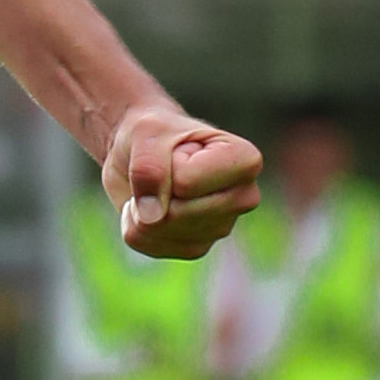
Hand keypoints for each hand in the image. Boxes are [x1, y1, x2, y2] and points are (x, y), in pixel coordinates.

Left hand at [98, 108, 260, 258]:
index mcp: (244, 161)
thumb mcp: (146, 132)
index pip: (186, 182)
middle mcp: (243, 197)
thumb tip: (151, 216)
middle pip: (177, 213)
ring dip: (140, 209)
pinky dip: (136, 226)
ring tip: (152, 186)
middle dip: (151, 191)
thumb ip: (149, 165)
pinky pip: (151, 245)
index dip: (164, 165)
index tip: (173, 149)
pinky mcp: (198, 246)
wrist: (141, 150)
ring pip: (162, 231)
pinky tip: (147, 207)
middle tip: (158, 168)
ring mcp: (222, 226)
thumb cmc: (153, 134)